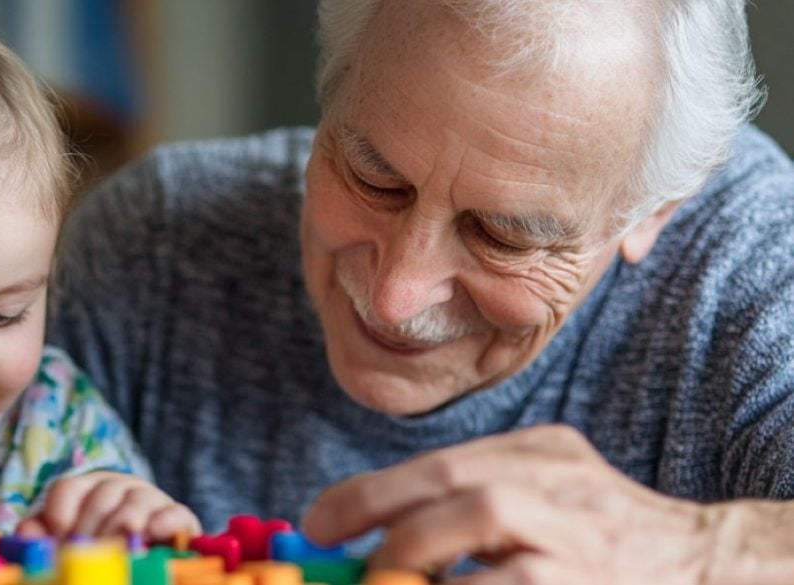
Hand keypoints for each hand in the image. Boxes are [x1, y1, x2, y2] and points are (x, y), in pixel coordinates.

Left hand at [17, 471, 201, 541]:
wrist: (150, 567)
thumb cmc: (101, 555)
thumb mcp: (67, 545)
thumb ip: (43, 537)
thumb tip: (26, 533)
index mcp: (88, 491)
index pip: (68, 488)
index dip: (61, 511)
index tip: (59, 535)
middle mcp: (120, 488)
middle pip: (102, 494)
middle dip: (92, 525)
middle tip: (88, 552)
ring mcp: (152, 501)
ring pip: (137, 500)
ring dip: (123, 523)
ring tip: (118, 545)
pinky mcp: (181, 520)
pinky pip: (176, 513)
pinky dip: (164, 522)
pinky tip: (151, 534)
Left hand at [302, 425, 724, 584]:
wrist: (708, 567)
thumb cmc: (606, 539)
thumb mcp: (548, 493)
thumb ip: (476, 499)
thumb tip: (380, 534)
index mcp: (542, 453)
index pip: (443, 463)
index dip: (371, 491)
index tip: (320, 521)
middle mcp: (558, 481)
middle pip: (453, 477)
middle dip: (377, 507)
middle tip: (330, 543)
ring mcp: (575, 530)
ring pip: (480, 515)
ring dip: (413, 549)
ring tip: (383, 576)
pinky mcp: (579, 581)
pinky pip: (506, 582)